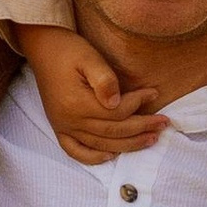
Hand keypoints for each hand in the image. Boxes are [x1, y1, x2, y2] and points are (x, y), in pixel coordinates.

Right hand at [22, 23, 165, 163]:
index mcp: (77, 104)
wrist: (43, 49)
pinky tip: (112, 155)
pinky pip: (76, 151)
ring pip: (101, 145)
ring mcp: (63, 127)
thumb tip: (117, 102)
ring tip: (151, 139)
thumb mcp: (89, 57)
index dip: (138, 104)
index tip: (154, 93)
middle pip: (113, 132)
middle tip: (163, 123)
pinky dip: (94, 157)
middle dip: (141, 128)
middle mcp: (69, 120)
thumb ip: (104, 79)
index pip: (116, 112)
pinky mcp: (59, 128)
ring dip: (128, 145)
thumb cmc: (69, 50)